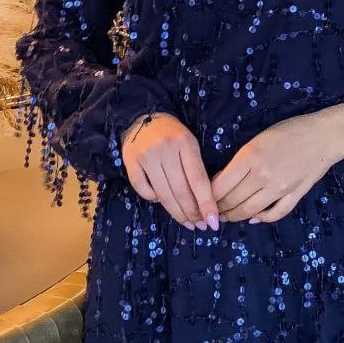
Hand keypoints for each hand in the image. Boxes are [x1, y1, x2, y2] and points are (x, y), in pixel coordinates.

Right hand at [120, 113, 219, 230]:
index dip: (206, 204)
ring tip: (187, 223)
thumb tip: (203, 204)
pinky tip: (162, 202)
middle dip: (192, 213)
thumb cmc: (173, 134)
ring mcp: (146, 156)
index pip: (198, 180)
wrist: (143, 116)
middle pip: (180, 190)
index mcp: (185, 143)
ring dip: (177, 213)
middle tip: (200, 225)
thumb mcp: (190, 144)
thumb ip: (195, 169)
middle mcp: (165, 149)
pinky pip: (143, 189)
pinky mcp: (130, 162)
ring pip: (163, 194)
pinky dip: (153, 199)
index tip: (213, 222)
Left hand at [209, 110, 343, 223]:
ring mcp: (279, 188)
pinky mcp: (294, 195)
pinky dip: (262, 219)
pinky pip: (274, 214)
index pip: (220, 186)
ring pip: (249, 212)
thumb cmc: (289, 130)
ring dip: (235, 217)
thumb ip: (241, 161)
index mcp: (250, 157)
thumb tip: (223, 182)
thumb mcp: (258, 139)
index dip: (208, 197)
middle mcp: (262, 175)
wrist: (323, 135)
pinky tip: (255, 218)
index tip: (204, 199)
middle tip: (212, 211)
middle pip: (232, 201)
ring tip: (228, 216)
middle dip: (219, 209)